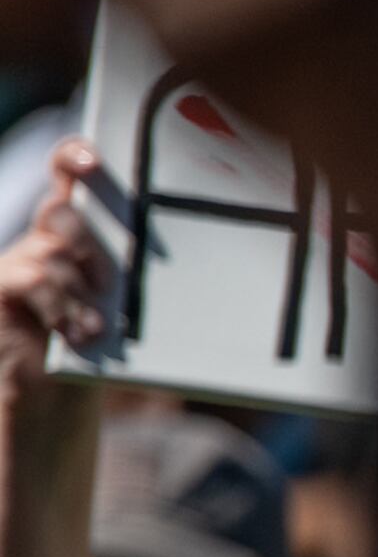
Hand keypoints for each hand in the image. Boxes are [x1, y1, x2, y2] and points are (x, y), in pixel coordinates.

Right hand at [0, 138, 114, 420]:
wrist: (52, 397)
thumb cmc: (98, 346)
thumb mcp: (121, 302)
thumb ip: (132, 274)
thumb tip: (181, 262)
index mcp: (74, 233)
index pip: (66, 178)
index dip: (73, 158)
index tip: (93, 160)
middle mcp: (41, 239)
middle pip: (61, 213)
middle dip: (90, 244)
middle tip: (107, 283)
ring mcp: (17, 262)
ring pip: (52, 251)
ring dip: (80, 288)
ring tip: (96, 324)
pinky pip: (34, 279)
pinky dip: (62, 305)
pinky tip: (79, 331)